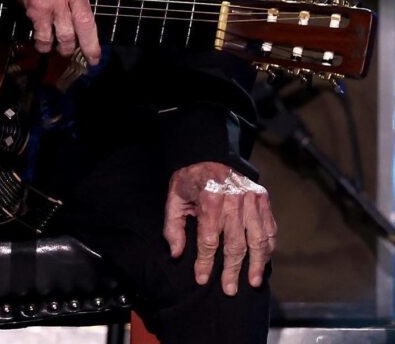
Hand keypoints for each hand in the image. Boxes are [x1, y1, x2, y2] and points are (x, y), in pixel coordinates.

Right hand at [0, 0, 103, 64]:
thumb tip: (101, 1)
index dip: (104, 17)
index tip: (103, 31)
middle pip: (87, 25)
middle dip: (91, 47)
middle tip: (93, 59)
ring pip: (66, 36)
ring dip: (65, 48)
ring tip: (63, 50)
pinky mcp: (38, 8)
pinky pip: (45, 36)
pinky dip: (44, 45)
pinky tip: (43, 46)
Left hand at [163, 161, 275, 295]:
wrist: (209, 154)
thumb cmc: (191, 180)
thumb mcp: (174, 198)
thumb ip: (173, 225)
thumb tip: (176, 253)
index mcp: (210, 199)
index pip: (209, 240)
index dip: (205, 262)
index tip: (201, 278)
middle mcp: (234, 199)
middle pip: (235, 243)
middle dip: (231, 269)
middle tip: (229, 289)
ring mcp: (251, 198)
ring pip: (258, 238)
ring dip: (256, 263)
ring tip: (252, 281)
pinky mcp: (262, 197)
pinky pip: (269, 227)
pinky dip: (268, 246)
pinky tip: (264, 261)